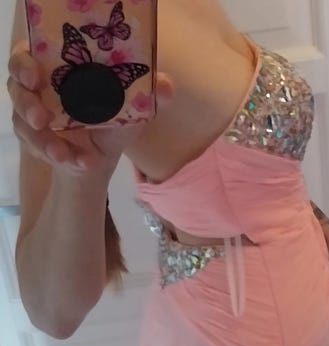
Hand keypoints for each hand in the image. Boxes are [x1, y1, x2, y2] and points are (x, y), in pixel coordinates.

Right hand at [7, 43, 173, 179]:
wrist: (100, 158)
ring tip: (62, 156)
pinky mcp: (33, 141)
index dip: (24, 62)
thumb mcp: (133, 110)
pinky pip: (35, 148)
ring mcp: (32, 115)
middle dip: (25, 102)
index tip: (35, 75)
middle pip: (17, 86)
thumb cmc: (114, 123)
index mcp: (60, 69)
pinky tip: (79, 163)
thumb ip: (150, 96)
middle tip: (40, 118)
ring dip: (42, 141)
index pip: (29, 55)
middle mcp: (40, 89)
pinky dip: (59, 158)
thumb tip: (167, 86)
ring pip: (22, 123)